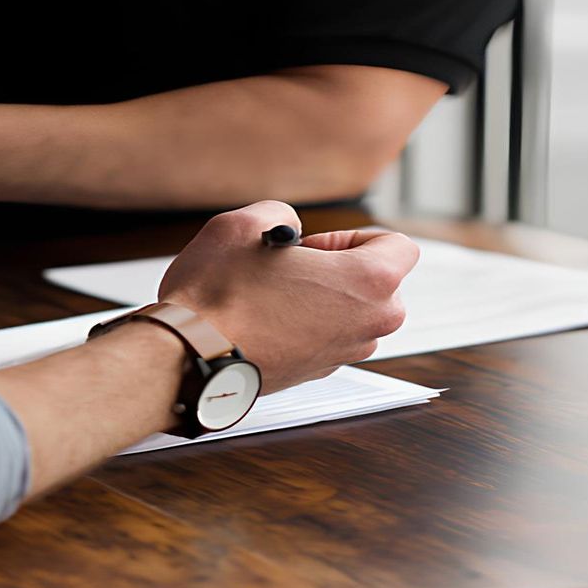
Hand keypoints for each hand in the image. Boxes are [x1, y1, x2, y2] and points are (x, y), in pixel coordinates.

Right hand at [159, 201, 418, 393]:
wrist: (188, 356)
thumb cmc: (216, 296)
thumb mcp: (242, 224)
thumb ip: (280, 213)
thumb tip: (286, 228)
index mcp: (368, 283)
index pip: (398, 246)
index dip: (351, 237)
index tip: (313, 246)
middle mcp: (368, 324)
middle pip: (379, 285)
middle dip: (339, 271)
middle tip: (289, 269)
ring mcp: (343, 355)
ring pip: (349, 316)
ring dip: (318, 301)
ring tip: (268, 296)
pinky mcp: (315, 374)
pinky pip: (323, 340)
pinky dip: (300, 327)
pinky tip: (259, 321)